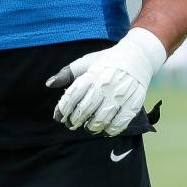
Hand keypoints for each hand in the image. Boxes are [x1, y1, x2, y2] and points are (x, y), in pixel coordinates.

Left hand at [46, 28, 165, 135]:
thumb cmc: (106, 61)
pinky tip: (105, 130)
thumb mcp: (85, 62)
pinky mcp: (134, 103)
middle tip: (71, 124)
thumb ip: (66, 73)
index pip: (72, 96)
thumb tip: (48, 84)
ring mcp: (120, 95)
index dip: (62, 110)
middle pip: (85, 109)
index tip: (58, 117)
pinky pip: (120, 123)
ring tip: (88, 127)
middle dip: (75, 120)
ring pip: (102, 119)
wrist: (137, 56)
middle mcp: (105, 84)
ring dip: (91, 127)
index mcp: (91, 74)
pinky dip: (111, 130)